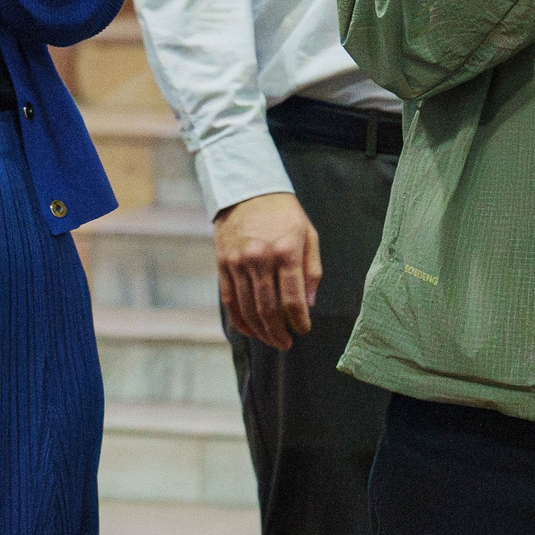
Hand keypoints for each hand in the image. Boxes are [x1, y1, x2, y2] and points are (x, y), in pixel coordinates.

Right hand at [215, 192, 319, 350]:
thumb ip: (312, 270)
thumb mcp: (308, 234)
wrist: (247, 190)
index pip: (292, 298)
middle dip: (279, 332)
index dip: (299, 320)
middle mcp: (260, 259)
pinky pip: (229, 301)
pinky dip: (239, 320)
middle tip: (286, 343)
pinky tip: (249, 330)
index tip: (304, 330)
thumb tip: (310, 304)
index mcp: (286, 251)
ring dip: (260, 330)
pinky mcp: (222, 265)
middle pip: (268, 309)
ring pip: (248, 309)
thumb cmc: (284, 214)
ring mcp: (238, 263)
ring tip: (271, 340)